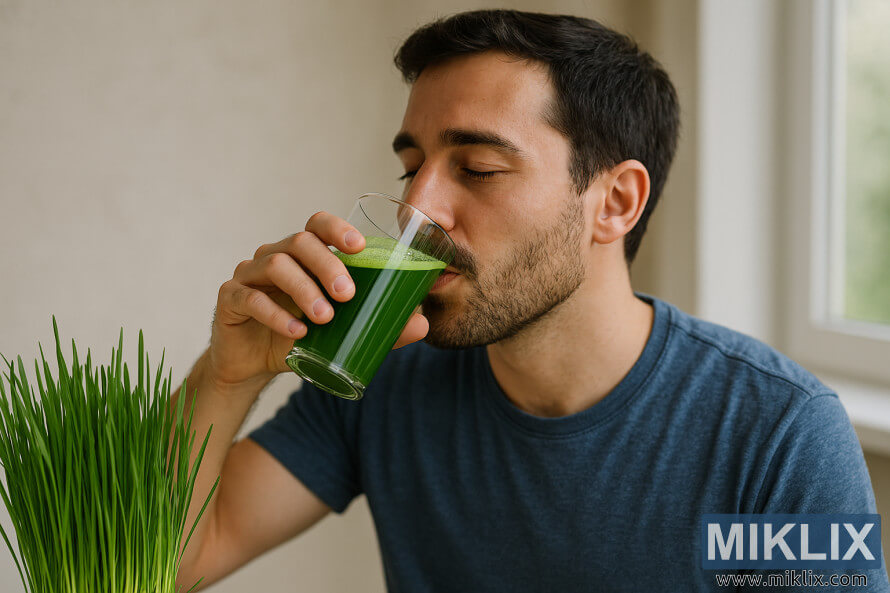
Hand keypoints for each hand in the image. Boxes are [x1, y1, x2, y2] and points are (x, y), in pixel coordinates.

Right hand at [208, 211, 429, 387]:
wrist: (253, 364)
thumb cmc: (301, 336)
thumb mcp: (340, 331)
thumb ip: (378, 325)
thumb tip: (422, 324)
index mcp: (304, 256)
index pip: (318, 225)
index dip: (337, 229)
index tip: (360, 247)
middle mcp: (275, 256)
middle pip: (300, 242)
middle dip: (327, 264)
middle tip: (348, 294)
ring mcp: (250, 274)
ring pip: (276, 265)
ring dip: (304, 290)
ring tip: (325, 319)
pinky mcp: (230, 298)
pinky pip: (250, 298)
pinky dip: (275, 314)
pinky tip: (296, 331)